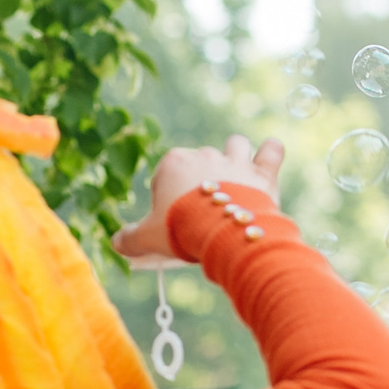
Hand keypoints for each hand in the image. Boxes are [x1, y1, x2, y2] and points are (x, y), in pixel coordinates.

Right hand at [113, 135, 286, 267]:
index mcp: (173, 162)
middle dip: (204, 182)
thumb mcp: (148, 237)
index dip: (171, 197)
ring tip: (238, 178)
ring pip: (236, 145)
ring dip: (237, 156)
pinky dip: (272, 153)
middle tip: (207, 213)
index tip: (177, 218)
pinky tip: (269, 157)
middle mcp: (205, 155)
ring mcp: (234, 162)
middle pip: (203, 162)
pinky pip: (272, 151)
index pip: (168, 174)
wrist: (221, 234)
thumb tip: (117, 243)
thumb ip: (130, 238)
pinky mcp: (261, 174)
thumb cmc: (181, 230)